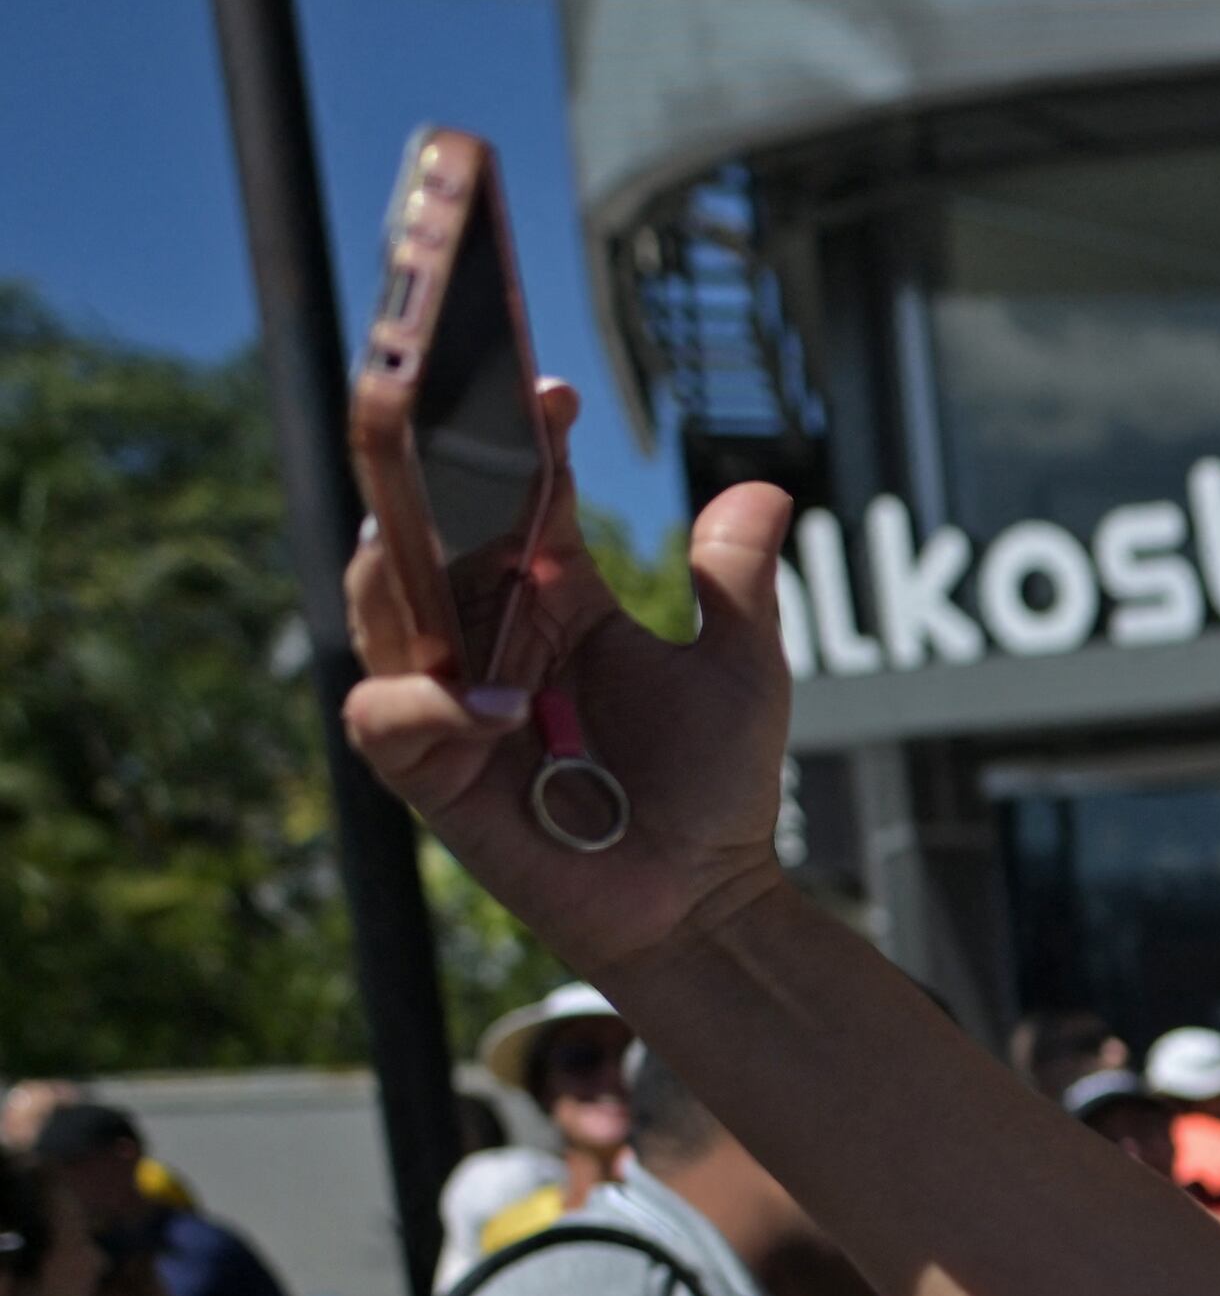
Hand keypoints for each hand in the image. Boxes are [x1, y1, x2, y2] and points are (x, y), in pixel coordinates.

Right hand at [340, 392, 794, 977]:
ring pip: (380, 608)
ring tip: (430, 547)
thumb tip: (764, 487)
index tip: (555, 396)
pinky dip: (429, 706)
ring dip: (397, 574)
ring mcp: (453, 699)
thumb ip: (735, 583)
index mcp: (555, 599)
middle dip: (416, 476)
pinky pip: (389, 717)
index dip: (524, 441)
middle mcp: (491, 637)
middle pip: (421, 534)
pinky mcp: (430, 771)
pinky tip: (496, 709)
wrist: (702, 899)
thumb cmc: (716, 788)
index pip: (518, 496)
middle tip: (432, 425)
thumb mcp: (741, 673)